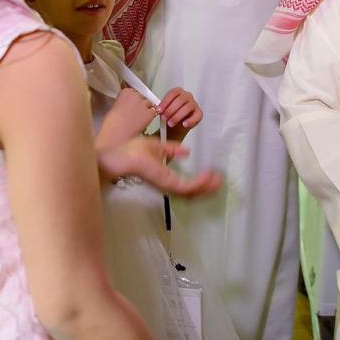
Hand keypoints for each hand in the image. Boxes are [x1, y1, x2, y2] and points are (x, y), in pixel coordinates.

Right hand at [97, 88, 156, 142]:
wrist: (116, 133)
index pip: (133, 91)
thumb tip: (128, 105)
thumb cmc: (112, 123)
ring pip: (149, 103)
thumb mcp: (115, 107)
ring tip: (139, 118)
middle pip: (142, 96)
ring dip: (146, 109)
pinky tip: (143, 121)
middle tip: (135, 113)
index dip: (133, 99)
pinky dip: (150, 116)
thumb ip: (123, 101)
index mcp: (126, 92)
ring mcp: (144, 103)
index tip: (131, 104)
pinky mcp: (150, 112)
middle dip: (140, 104)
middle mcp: (136, 95)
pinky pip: (153, 112)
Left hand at [97, 135, 221, 197]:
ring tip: (217, 180)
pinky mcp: (167, 183)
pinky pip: (187, 187)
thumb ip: (171, 149)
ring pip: (192, 192)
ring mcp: (167, 185)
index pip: (186, 185)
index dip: (200, 183)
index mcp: (165, 177)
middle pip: (192, 193)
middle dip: (206, 188)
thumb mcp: (157, 146)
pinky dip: (199, 183)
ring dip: (206, 187)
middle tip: (219, 181)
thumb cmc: (132, 151)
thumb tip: (186, 151)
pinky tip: (208, 175)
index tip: (212, 176)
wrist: (120, 156)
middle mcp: (167, 185)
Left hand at [157, 87, 202, 140]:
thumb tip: (153, 108)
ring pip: (187, 107)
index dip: (165, 102)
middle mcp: (187, 96)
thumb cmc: (170, 115)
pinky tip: (184, 124)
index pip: (172, 93)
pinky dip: (190, 120)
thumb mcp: (164, 110)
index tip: (159, 110)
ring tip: (170, 123)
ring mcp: (194, 104)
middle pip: (180, 100)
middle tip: (164, 117)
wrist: (176, 125)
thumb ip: (161, 107)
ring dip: (178, 116)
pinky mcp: (199, 113)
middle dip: (170, 110)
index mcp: (178, 92)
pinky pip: (197, 115)